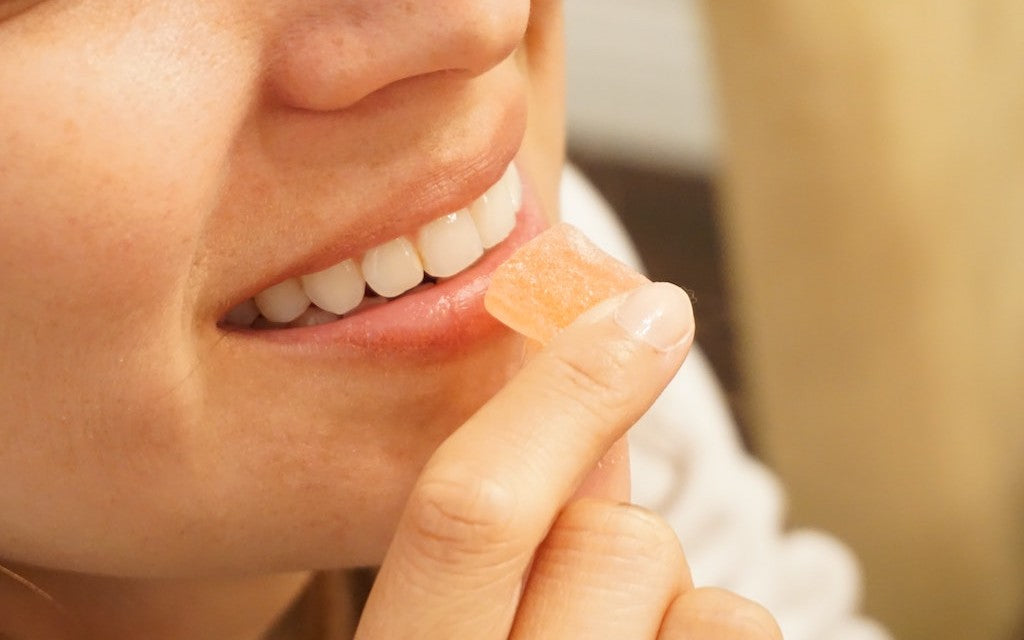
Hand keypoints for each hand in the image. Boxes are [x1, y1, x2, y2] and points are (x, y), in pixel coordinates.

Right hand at [355, 282, 780, 638]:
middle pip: (613, 541)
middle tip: (580, 599)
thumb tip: (588, 404)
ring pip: (704, 599)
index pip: (467, 514)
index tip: (645, 311)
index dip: (559, 393)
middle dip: (611, 539)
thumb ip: (499, 533)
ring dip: (670, 611)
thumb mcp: (440, 630)